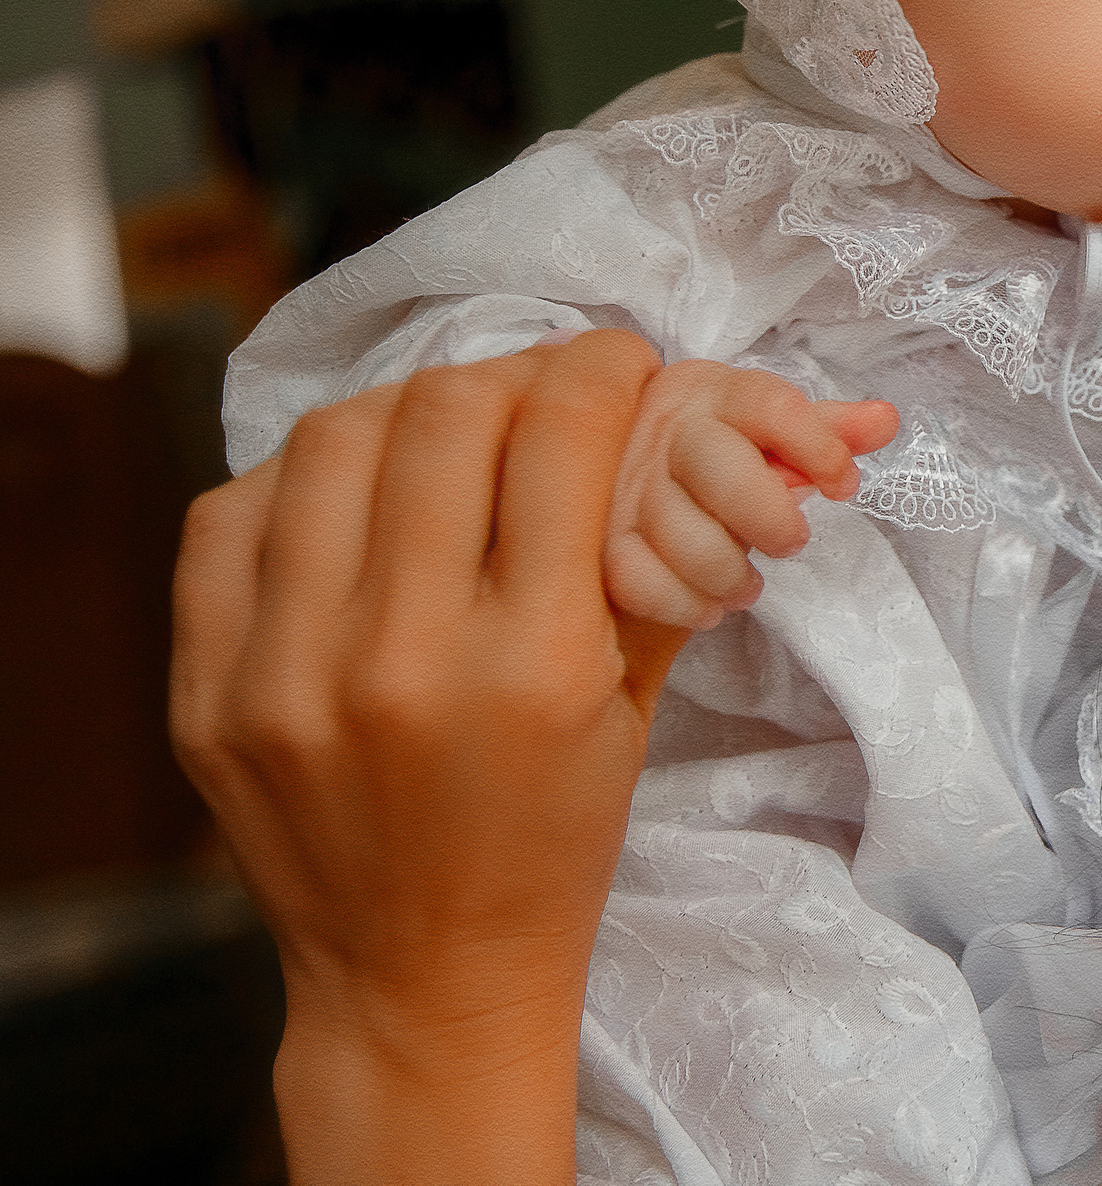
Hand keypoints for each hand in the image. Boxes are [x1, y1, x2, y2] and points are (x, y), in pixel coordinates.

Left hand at [169, 330, 671, 1185]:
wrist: (424, 974)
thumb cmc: (553, 840)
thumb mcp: (632, 707)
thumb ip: (644, 555)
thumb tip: (663, 414)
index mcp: (537, 664)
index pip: (562, 436)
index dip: (600, 366)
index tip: (617, 358)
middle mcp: (405, 660)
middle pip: (446, 415)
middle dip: (511, 373)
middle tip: (535, 389)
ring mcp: (287, 677)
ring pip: (332, 444)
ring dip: (402, 411)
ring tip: (438, 430)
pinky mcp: (209, 697)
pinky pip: (229, 520)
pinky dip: (295, 486)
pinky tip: (345, 504)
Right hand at [602, 360, 899, 628]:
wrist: (613, 448)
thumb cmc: (713, 443)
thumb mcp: (766, 424)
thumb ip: (826, 428)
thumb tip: (887, 420)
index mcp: (717, 396)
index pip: (773, 407)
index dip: (820, 448)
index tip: (846, 486)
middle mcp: (669, 433)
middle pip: (723, 471)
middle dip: (769, 519)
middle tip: (791, 542)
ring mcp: (629, 485)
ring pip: (680, 535)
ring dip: (728, 574)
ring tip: (747, 587)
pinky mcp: (603, 537)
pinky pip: (635, 577)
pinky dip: (681, 603)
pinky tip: (707, 607)